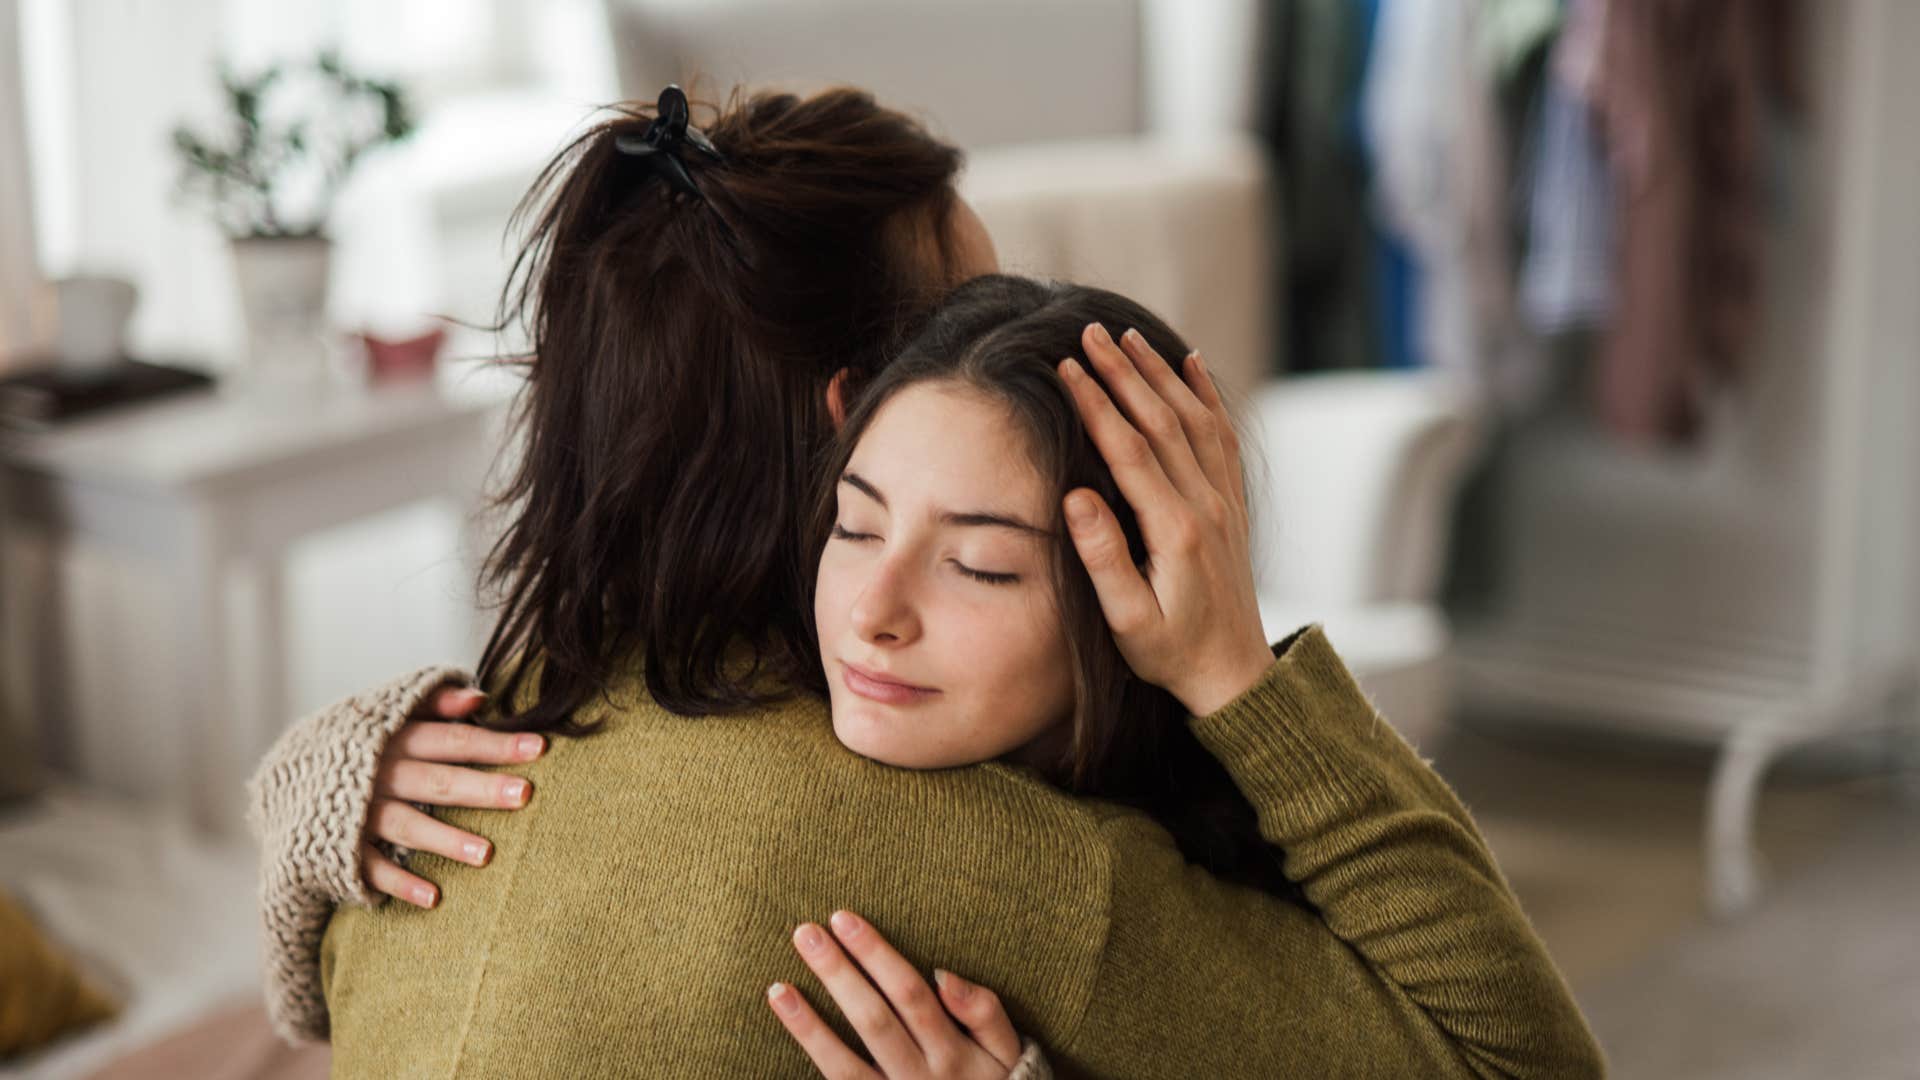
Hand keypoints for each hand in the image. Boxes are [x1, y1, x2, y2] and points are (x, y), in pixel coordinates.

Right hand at [359, 685, 545, 907]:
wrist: (284, 777)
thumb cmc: (362, 743)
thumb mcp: (389, 713)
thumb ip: (435, 703)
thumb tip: (482, 699)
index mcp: (393, 737)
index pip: (452, 739)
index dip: (495, 742)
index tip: (540, 747)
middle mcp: (377, 773)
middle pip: (435, 780)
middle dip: (479, 787)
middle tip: (523, 795)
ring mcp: (357, 812)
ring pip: (405, 824)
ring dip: (445, 839)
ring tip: (487, 854)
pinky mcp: (340, 846)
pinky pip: (370, 867)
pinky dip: (398, 883)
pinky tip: (433, 898)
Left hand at [769, 910, 1023, 1078]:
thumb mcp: (1008, 1051)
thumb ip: (984, 1011)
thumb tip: (942, 973)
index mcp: (954, 1051)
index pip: (909, 993)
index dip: (876, 956)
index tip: (844, 920)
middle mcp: (920, 1076)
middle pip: (873, 1019)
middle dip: (838, 974)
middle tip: (806, 933)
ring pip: (846, 1063)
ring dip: (809, 1026)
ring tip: (778, 989)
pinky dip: (813, 1059)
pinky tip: (789, 1032)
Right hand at [1058, 323, 1274, 715]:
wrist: (1234, 673)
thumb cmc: (1171, 652)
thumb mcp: (1128, 621)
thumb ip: (1103, 558)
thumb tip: (1076, 497)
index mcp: (1176, 531)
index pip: (1131, 450)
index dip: (1097, 405)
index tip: (1068, 368)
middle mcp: (1206, 506)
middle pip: (1162, 421)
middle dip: (1124, 372)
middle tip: (1089, 332)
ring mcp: (1224, 501)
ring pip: (1194, 419)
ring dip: (1160, 373)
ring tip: (1128, 335)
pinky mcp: (1231, 503)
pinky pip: (1222, 435)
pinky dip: (1206, 394)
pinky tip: (1190, 363)